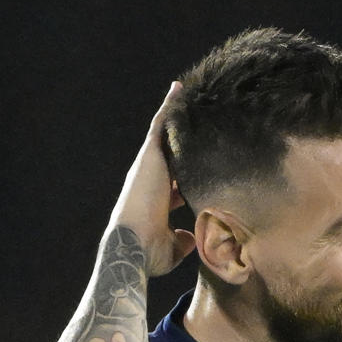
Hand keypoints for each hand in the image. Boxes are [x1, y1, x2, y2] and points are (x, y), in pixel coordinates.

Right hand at [107, 82, 195, 275]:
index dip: (191, 172)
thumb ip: (185, 240)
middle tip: (204, 119)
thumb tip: (195, 236)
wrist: (134, 247)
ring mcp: (151, 166)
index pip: (178, 181)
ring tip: (190, 92)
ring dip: (178, 114)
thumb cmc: (150, 253)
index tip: (207, 164)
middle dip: (187, 138)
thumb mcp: (174, 248)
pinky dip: (169, 107)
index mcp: (160, 199)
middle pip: (173, 152)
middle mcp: (154, 179)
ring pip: (166, 133)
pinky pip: (161, 124)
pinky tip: (179, 89)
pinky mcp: (150, 156)